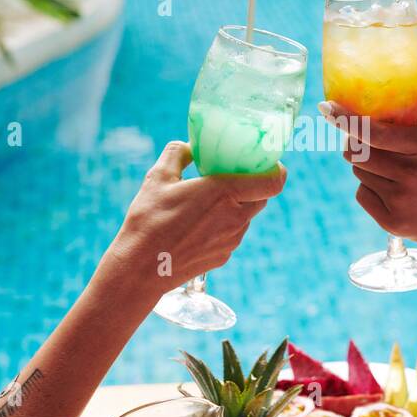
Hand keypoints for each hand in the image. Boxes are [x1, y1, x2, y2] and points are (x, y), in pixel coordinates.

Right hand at [106, 141, 286, 302]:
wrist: (140, 269)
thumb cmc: (149, 221)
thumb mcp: (158, 177)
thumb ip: (178, 153)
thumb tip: (190, 146)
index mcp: (225, 193)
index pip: (273, 181)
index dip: (276, 170)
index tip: (265, 162)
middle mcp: (235, 217)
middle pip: (262, 197)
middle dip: (252, 185)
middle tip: (231, 176)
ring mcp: (232, 240)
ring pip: (247, 216)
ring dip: (237, 205)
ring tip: (209, 201)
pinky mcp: (224, 256)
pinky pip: (233, 234)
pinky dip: (223, 225)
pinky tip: (198, 224)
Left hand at [321, 101, 416, 254]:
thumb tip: (401, 82)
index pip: (372, 131)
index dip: (345, 119)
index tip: (326, 107)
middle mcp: (410, 173)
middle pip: (356, 152)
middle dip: (355, 144)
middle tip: (365, 142)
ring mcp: (401, 200)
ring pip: (358, 173)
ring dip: (365, 167)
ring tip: (390, 170)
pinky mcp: (393, 223)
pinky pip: (362, 195)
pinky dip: (370, 189)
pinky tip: (392, 191)